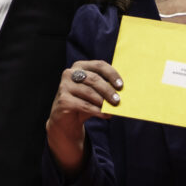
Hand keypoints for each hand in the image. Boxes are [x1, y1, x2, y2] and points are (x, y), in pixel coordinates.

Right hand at [47, 57, 121, 172]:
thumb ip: (105, 89)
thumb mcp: (95, 93)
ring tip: (112, 109)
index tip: (121, 86)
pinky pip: (84, 105)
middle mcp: (70, 73)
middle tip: (118, 100)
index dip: (112, 74)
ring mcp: (64, 86)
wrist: (66, 120)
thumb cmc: (84, 103)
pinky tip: (105, 115)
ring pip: (89, 92)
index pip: (99, 65)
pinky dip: (97, 111)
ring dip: (103, 102)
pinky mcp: (63, 100)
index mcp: (80, 66)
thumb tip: (122, 92)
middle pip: (94, 79)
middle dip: (108, 90)